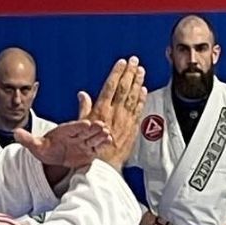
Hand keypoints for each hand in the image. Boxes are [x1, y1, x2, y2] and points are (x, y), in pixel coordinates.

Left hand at [15, 118, 111, 170]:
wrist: (54, 158)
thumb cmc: (46, 150)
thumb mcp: (35, 146)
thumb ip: (27, 139)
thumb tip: (15, 133)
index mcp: (63, 131)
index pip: (71, 127)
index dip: (78, 126)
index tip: (86, 124)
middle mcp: (75, 135)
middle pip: (85, 131)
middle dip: (93, 129)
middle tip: (101, 126)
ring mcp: (83, 142)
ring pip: (93, 138)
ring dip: (100, 136)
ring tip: (107, 134)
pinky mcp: (89, 151)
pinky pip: (97, 147)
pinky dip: (103, 144)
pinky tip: (109, 141)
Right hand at [85, 57, 147, 171]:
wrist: (104, 163)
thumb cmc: (92, 145)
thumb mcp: (83, 124)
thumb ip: (84, 108)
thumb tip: (82, 95)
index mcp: (101, 110)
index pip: (111, 86)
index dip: (117, 72)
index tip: (122, 62)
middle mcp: (114, 113)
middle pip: (124, 88)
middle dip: (130, 73)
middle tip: (135, 61)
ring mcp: (124, 120)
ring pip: (132, 97)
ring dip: (137, 82)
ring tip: (141, 71)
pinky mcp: (132, 128)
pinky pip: (138, 110)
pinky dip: (141, 99)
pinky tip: (143, 90)